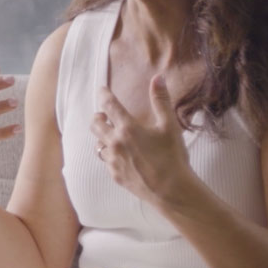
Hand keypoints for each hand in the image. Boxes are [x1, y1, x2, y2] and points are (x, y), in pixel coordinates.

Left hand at [91, 76, 194, 207]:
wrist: (172, 190)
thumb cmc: (172, 156)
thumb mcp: (170, 125)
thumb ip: (161, 100)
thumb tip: (157, 78)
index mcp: (127, 128)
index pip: (108, 105)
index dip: (104, 95)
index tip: (101, 90)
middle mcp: (115, 143)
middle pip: (95, 124)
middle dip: (97, 117)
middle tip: (103, 115)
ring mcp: (113, 160)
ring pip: (98, 144)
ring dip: (102, 137)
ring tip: (111, 135)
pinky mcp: (115, 175)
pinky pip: (106, 161)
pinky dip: (109, 154)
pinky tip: (119, 155)